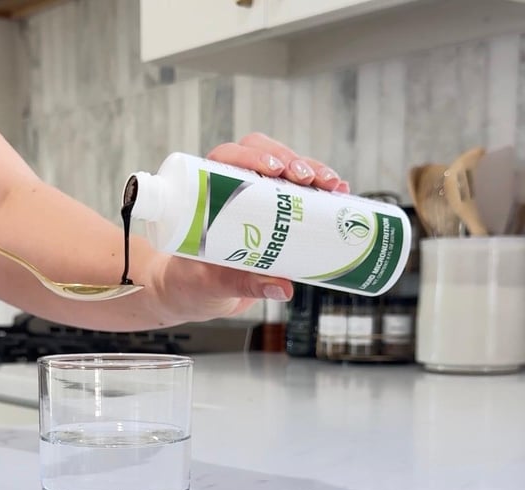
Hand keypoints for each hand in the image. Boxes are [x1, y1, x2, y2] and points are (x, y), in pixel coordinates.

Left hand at [146, 133, 345, 322]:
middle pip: (264, 156)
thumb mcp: (210, 284)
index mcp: (205, 194)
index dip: (252, 156)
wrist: (194, 294)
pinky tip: (340, 194)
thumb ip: (241, 284)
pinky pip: (299, 192)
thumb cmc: (190, 282)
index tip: (274, 169)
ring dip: (313, 171)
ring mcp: (256, 198)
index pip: (227, 159)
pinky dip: (321, 191)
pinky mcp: (275, 213)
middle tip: (310, 179)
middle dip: (292, 160)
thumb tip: (282, 287)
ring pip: (286, 170)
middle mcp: (231, 188)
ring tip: (333, 186)